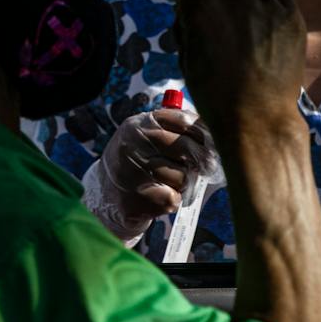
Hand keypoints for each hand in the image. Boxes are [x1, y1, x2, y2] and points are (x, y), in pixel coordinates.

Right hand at [82, 105, 220, 239]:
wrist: (105, 191)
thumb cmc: (138, 161)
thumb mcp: (148, 137)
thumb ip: (176, 131)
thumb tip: (214, 138)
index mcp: (139, 124)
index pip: (183, 121)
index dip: (204, 133)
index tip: (214, 143)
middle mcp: (133, 144)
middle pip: (185, 147)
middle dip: (201, 159)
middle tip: (208, 166)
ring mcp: (131, 172)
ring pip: (181, 177)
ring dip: (183, 183)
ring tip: (170, 182)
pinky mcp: (134, 199)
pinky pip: (171, 198)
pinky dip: (172, 200)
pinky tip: (160, 196)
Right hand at [169, 0, 305, 141]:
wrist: (257, 119)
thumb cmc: (216, 96)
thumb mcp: (187, 61)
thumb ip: (187, 28)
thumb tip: (188, 11)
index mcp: (202, 9)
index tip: (187, 1)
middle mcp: (235, 0)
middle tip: (219, 5)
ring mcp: (267, 7)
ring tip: (246, 13)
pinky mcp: (292, 18)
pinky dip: (271, 4)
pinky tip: (266, 25)